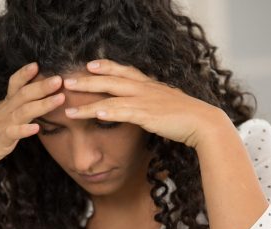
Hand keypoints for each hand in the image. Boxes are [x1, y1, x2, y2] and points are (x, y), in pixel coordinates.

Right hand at [0, 63, 64, 174]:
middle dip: (43, 85)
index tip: (37, 64)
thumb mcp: (2, 118)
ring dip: (43, 104)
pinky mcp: (0, 140)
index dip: (25, 74)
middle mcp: (5, 111)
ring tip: (59, 99)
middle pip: (25, 94)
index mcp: (6, 105)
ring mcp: (3, 124)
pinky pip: (13, 133)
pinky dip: (25, 130)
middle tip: (60, 78)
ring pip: (24, 111)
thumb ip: (17, 110)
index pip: (15, 84)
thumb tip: (33, 105)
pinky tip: (37, 129)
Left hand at [63, 59, 228, 147]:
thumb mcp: (165, 101)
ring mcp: (145, 101)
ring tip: (69, 110)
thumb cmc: (184, 115)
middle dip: (86, 82)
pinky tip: (97, 115)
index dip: (105, 66)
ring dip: (88, 106)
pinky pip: (125, 113)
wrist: (203, 122)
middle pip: (109, 81)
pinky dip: (110, 113)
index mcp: (148, 84)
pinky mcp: (148, 116)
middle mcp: (143, 89)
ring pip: (110, 100)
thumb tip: (141, 104)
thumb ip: (151, 100)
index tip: (89, 64)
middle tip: (67, 82)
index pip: (123, 70)